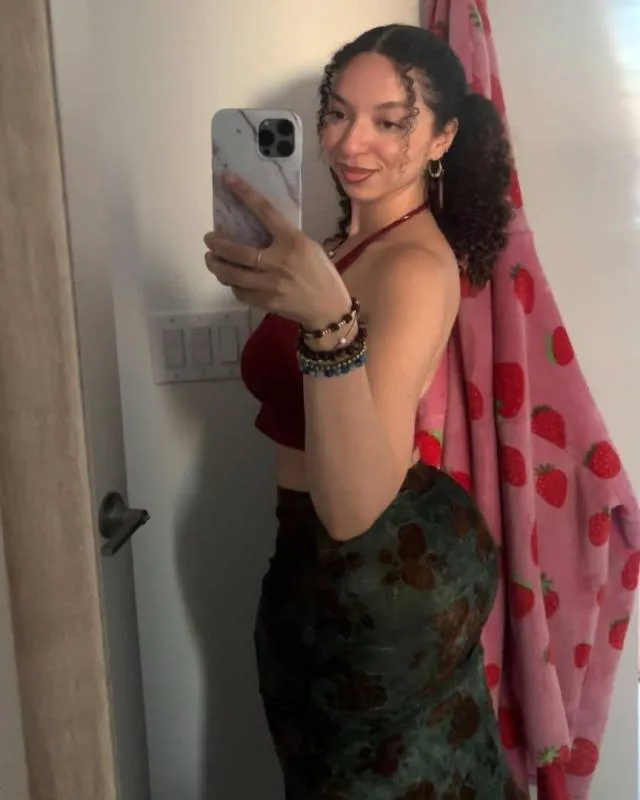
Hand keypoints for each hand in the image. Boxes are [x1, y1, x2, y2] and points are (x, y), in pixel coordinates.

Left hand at [204, 174, 351, 329]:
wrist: (329, 308)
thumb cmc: (321, 273)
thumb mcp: (308, 247)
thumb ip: (284, 238)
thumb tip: (255, 228)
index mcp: (292, 241)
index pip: (264, 212)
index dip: (244, 194)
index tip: (227, 179)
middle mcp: (279, 262)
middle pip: (237, 252)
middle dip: (217, 244)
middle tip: (209, 239)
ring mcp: (270, 285)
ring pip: (232, 275)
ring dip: (216, 266)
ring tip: (212, 259)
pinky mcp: (266, 302)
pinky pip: (239, 292)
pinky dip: (232, 284)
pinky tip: (231, 279)